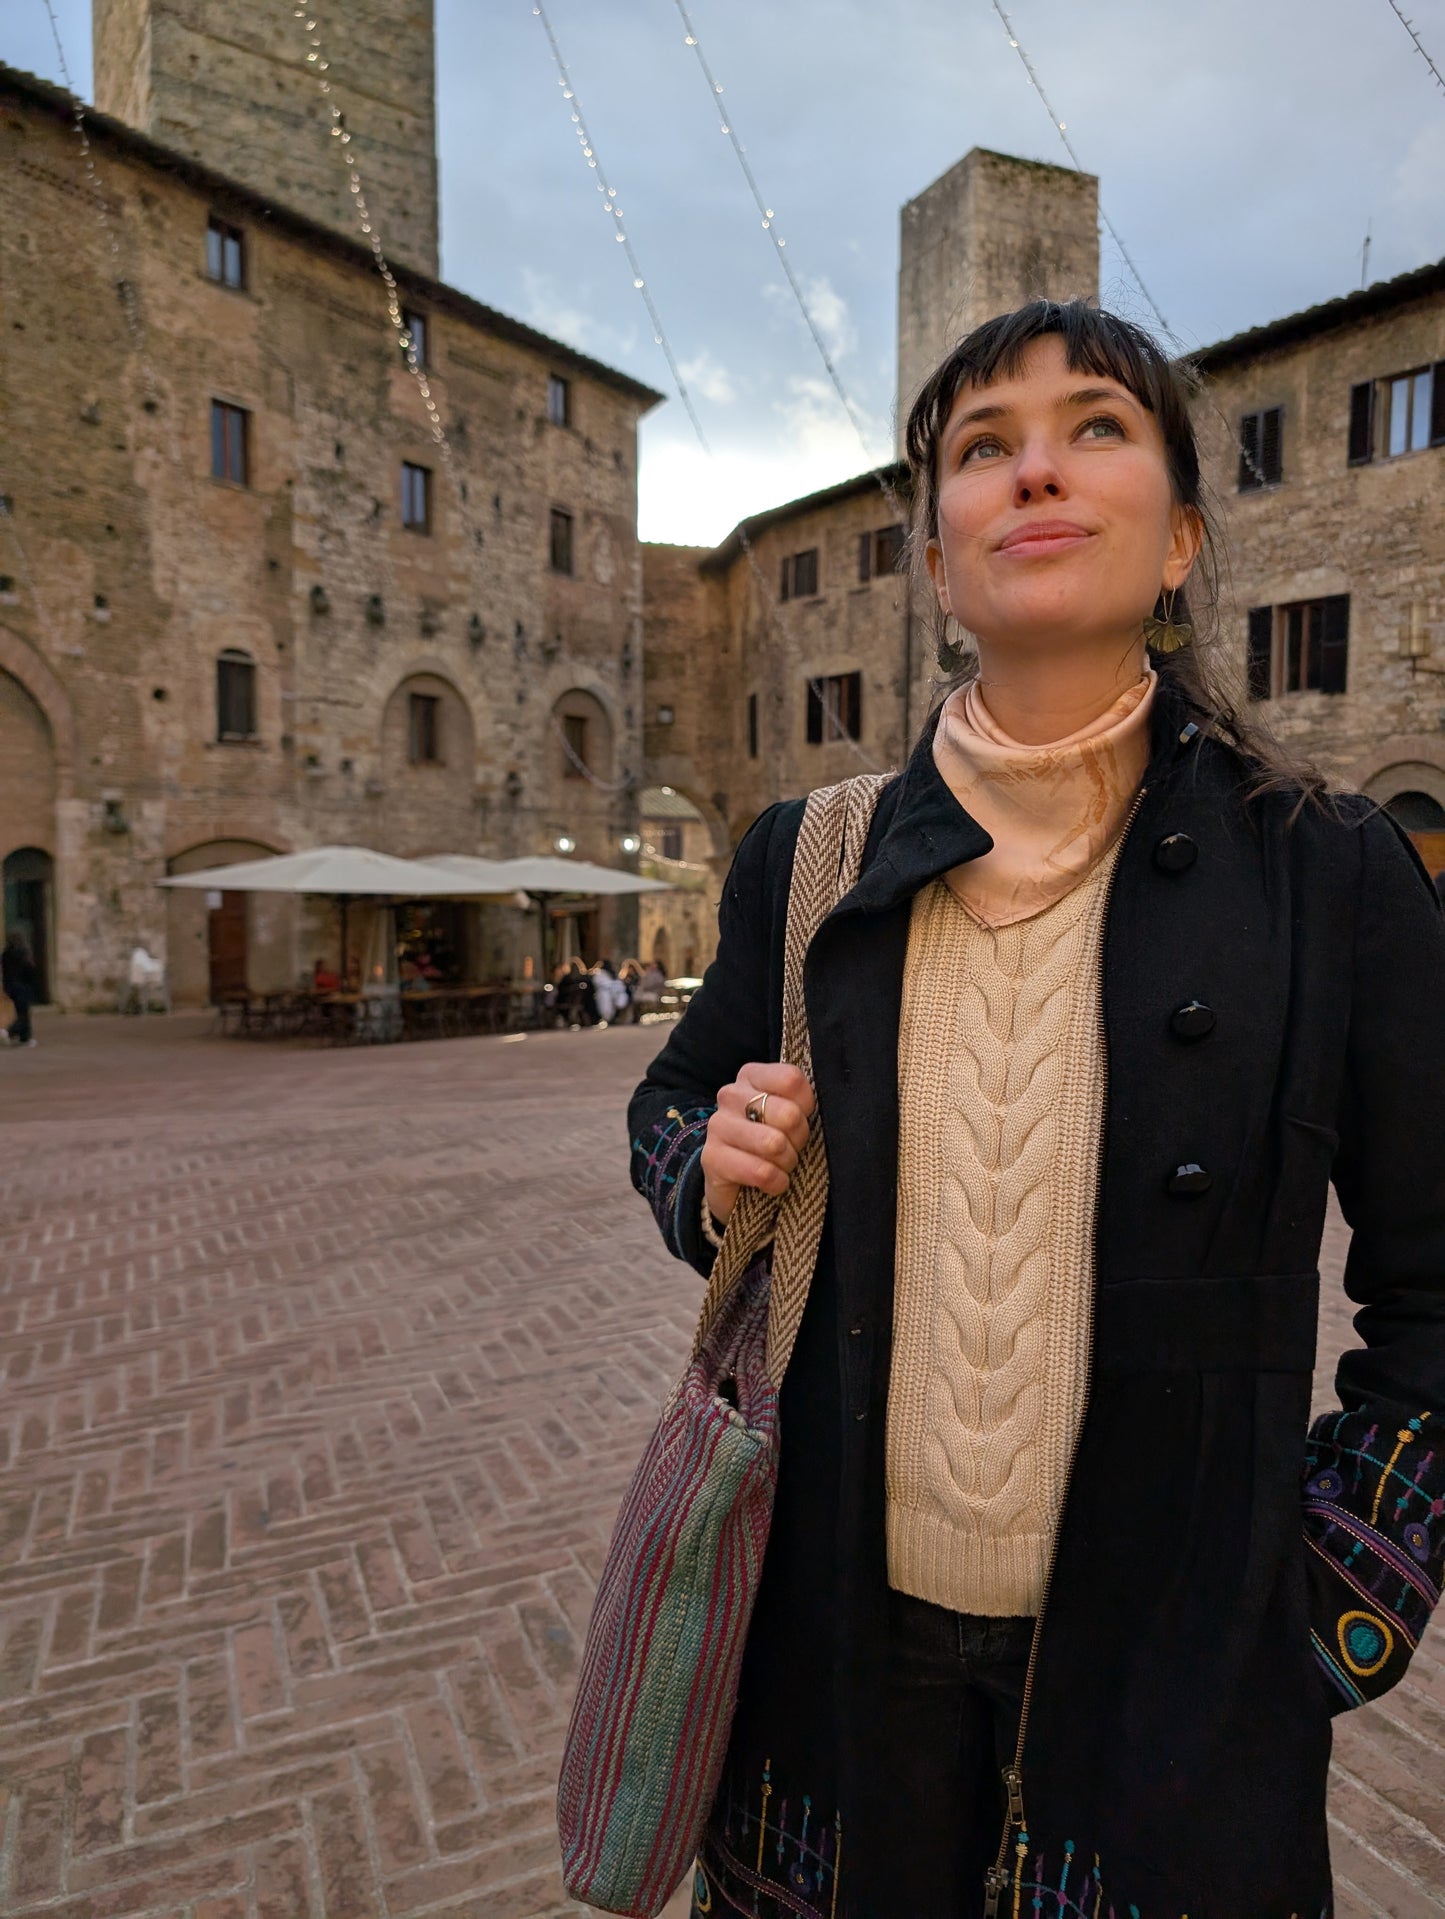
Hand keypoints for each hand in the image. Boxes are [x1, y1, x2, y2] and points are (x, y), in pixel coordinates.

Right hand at [702, 1063, 816, 1224]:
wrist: (737, 1183)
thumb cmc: (772, 1141)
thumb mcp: (790, 1115)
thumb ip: (800, 1102)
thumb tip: (822, 1102)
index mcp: (751, 1076)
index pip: (791, 1079)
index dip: (806, 1105)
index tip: (803, 1118)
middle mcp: (731, 1095)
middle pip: (788, 1114)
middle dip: (798, 1138)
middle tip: (791, 1147)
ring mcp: (718, 1125)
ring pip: (774, 1143)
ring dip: (787, 1162)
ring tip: (782, 1165)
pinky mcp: (712, 1158)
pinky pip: (761, 1171)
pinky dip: (776, 1182)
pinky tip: (773, 1183)